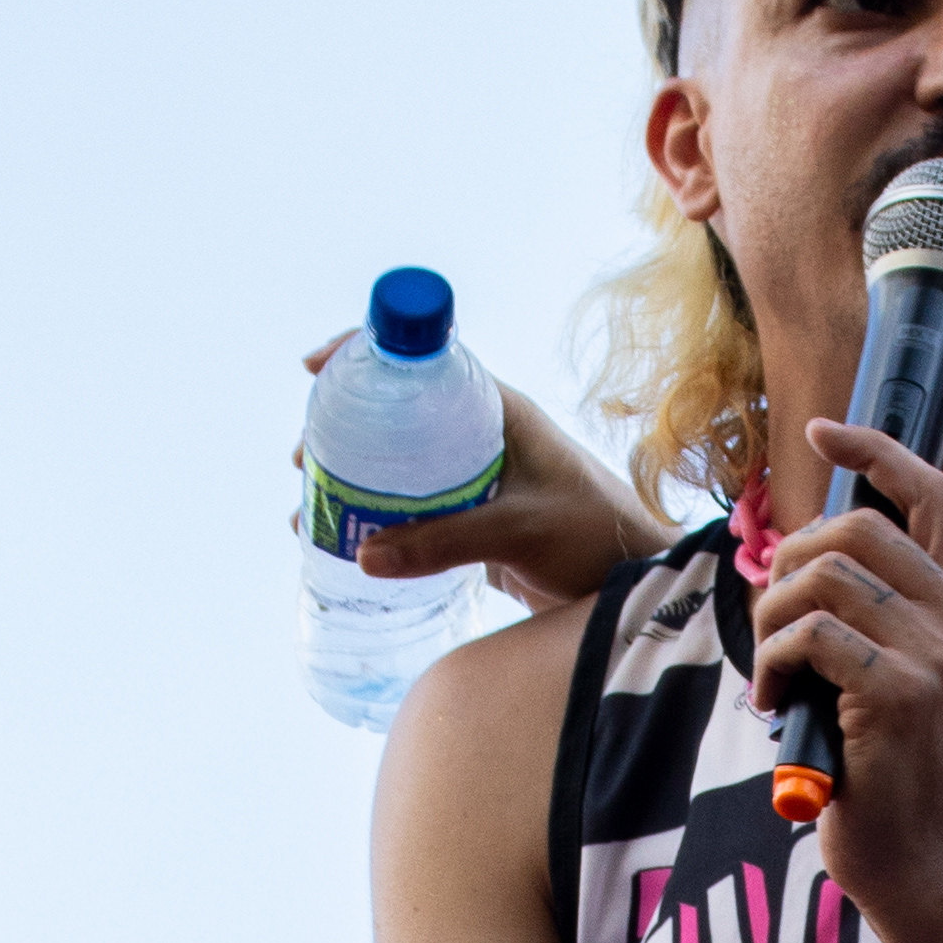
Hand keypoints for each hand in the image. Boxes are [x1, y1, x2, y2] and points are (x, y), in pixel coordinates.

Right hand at [297, 355, 664, 612]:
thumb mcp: (519, 530)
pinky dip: (378, 524)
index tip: (316, 368)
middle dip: (344, 432)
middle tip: (306, 463)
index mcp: (496, 412)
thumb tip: (363, 554)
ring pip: (400, 470)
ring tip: (309, 511)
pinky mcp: (473, 526)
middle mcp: (481, 439)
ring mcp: (475, 483)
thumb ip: (445, 542)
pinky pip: (414, 515)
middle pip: (397, 418)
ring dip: (354, 484)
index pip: (422, 362)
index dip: (367, 356)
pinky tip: (345, 548)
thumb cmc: (595, 538)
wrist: (637, 586)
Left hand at [754, 423, 942, 942]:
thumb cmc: (897, 765)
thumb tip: (815, 546)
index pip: (934, 492)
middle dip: (791, 564)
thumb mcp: (910, 671)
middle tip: (775, 622)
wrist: (922, 857)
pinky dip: (773, 663)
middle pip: (856, 528)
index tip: (823, 432)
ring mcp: (941, 653)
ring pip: (824, 577)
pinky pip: (810, 634)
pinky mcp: (900, 691)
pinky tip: (777, 701)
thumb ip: (888, 607)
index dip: (875, 449)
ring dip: (774, 619)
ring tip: (776, 670)